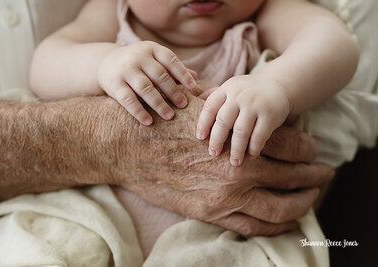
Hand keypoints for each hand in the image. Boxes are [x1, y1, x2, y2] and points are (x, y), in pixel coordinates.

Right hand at [97, 41, 195, 124]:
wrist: (106, 63)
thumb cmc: (139, 64)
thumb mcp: (154, 60)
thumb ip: (173, 68)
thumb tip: (195, 77)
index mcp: (151, 49)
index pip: (170, 60)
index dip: (182, 73)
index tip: (192, 87)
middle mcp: (138, 57)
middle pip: (159, 75)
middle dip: (173, 91)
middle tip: (183, 105)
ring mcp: (125, 70)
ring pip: (145, 88)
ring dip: (159, 103)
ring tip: (170, 116)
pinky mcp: (114, 84)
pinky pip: (128, 99)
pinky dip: (139, 111)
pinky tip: (148, 121)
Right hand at [113, 86, 333, 235]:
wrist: (127, 145)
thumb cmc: (164, 121)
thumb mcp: (203, 106)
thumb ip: (235, 111)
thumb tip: (256, 113)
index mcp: (241, 139)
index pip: (293, 145)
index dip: (309, 149)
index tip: (314, 150)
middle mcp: (239, 171)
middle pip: (294, 177)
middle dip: (315, 176)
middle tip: (325, 175)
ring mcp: (226, 196)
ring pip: (280, 208)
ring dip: (302, 204)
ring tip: (310, 199)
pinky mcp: (210, 213)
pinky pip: (253, 227)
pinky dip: (275, 226)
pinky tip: (284, 220)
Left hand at [196, 74, 290, 165]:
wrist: (279, 84)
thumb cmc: (248, 90)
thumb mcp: (230, 87)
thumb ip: (212, 95)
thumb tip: (186, 103)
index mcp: (227, 89)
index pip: (210, 106)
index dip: (203, 123)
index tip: (200, 138)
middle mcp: (240, 95)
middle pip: (223, 121)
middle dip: (217, 140)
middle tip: (213, 153)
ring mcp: (256, 105)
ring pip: (241, 131)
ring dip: (236, 149)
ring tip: (234, 162)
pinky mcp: (270, 114)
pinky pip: (259, 135)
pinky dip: (254, 148)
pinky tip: (250, 155)